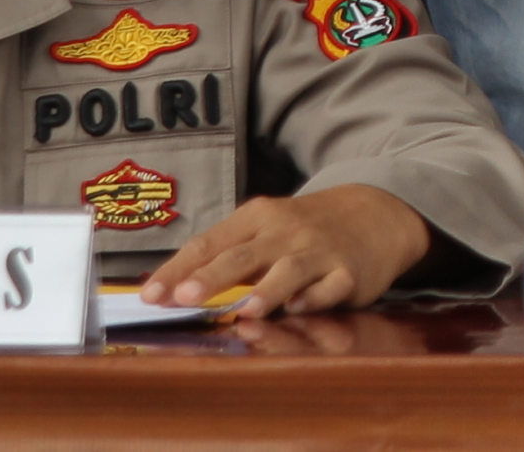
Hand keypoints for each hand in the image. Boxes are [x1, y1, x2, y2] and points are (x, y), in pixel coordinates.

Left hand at [137, 185, 434, 317]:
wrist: (375, 213)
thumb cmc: (304, 229)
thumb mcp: (266, 228)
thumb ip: (226, 256)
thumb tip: (170, 290)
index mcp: (258, 218)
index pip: (209, 242)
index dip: (177, 269)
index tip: (149, 295)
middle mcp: (287, 231)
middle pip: (243, 256)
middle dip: (212, 276)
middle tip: (185, 296)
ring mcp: (320, 250)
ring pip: (289, 270)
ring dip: (266, 290)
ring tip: (244, 310)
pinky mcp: (349, 272)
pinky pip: (331, 286)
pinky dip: (315, 298)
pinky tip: (300, 307)